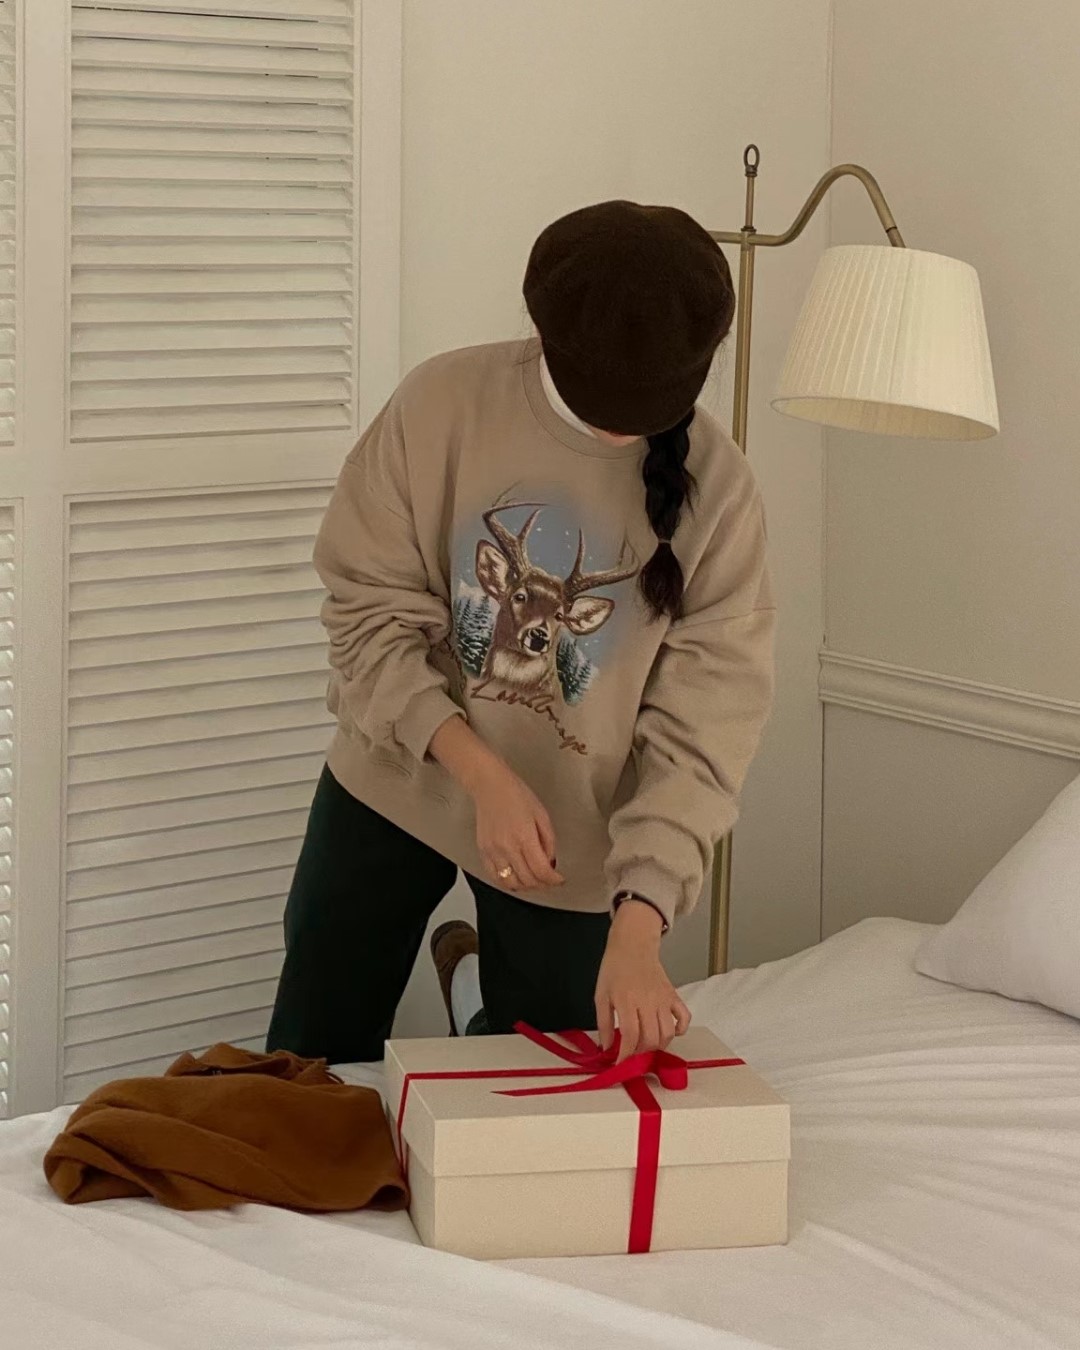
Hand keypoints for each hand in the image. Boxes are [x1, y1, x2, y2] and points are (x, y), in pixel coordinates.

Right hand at [429, 717, 562, 890]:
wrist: (489, 786)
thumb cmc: (515, 794)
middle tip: (550, 881)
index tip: (559, 879)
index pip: (541, 870)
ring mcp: (493, 851)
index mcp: (524, 836)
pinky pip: (495, 877)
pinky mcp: (483, 851)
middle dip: (542, 885)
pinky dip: (508, 882)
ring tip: (534, 881)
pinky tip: (517, 878)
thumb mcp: (542, 815)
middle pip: (527, 880)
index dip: (553, 880)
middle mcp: (507, 847)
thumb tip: (550, 861)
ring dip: (526, 886)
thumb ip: (549, 841)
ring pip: (510, 883)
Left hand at [595, 902, 690, 1061]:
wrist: (632, 945)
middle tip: (632, 1053)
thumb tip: (605, 1047)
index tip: (620, 1063)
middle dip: (640, 1053)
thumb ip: (603, 1023)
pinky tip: (669, 1032)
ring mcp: (663, 999)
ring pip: (667, 1033)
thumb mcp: (601, 995)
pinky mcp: (673, 995)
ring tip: (646, 1045)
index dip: (625, 1054)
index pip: (630, 1035)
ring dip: (658, 1045)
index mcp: (626, 1000)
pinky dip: (680, 1030)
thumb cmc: (614, 969)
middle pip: (650, 1038)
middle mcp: (647, 1001)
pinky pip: (684, 1017)